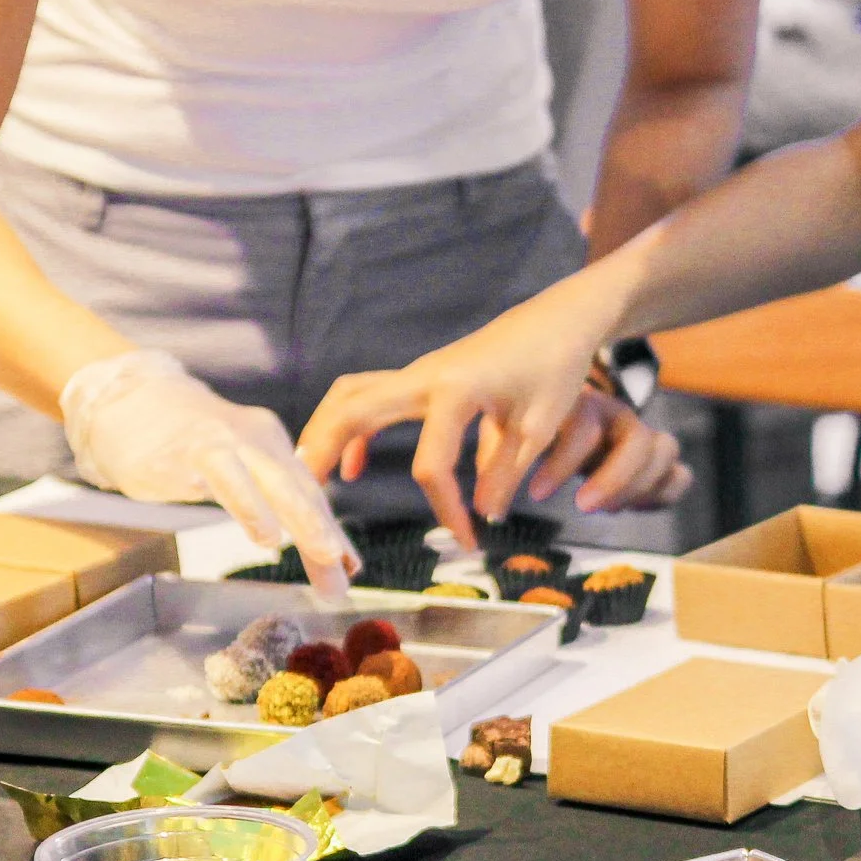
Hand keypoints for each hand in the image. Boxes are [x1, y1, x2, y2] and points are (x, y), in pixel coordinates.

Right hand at [63, 350, 353, 594]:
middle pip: (301, 490)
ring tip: (327, 555)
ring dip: (304, 520)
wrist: (127, 399)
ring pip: (275, 482)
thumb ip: (266, 508)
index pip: (307, 494)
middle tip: (346, 571)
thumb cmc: (184, 447)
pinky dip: (251, 507)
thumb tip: (300, 549)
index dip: (329, 531)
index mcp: (272, 446)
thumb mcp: (231, 477)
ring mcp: (228, 441)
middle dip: (327, 531)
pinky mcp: (194, 448)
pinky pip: (228, 477)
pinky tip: (266, 536)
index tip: (350, 570)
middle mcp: (259, 439)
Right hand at [297, 294, 611, 540]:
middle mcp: (425, 376)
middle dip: (323, 453)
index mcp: (457, 390)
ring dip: (325, 434)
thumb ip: (505, 474)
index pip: (432, 464)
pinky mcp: (420, 375)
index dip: (446, 509)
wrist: (557, 319)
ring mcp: (418, 372)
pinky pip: (369, 396)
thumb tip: (482, 517)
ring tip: (307, 482)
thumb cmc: (554, 367)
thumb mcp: (538, 427)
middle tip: (303, 502)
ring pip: (351, 396)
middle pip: (354, 412)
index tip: (467, 541)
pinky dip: (351, 429)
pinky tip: (351, 468)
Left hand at [514, 389, 691, 513]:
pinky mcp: (654, 460)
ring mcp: (639, 434)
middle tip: (582, 506)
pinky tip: (639, 508)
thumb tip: (486, 509)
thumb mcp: (509, 431)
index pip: (584, 427)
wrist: (559, 394)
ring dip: (638, 485)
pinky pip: (679, 473)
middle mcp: (616, 414)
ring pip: (664, 450)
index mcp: (580, 404)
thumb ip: (500, 461)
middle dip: (613, 478)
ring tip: (608, 510)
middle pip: (636, 438)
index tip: (537, 493)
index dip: (563, 463)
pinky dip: (666, 492)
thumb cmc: (528, 417)